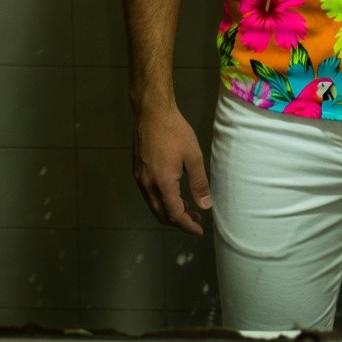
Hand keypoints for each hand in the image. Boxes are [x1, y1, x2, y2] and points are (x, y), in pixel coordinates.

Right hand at [132, 104, 211, 235]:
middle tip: (196, 220)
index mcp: (162, 183)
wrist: (151, 112)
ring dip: (170, 211)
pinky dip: (162, 201)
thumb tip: (205, 206)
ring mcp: (139, 179)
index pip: (174, 214)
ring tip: (188, 208)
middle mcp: (147, 185)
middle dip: (179, 221)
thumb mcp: (193, 156)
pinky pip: (149, 195)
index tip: (199, 230)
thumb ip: (199, 183)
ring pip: (154, 205)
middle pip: (161, 214)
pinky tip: (174, 193)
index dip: (187, 225)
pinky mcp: (137, 171)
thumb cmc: (175, 131)